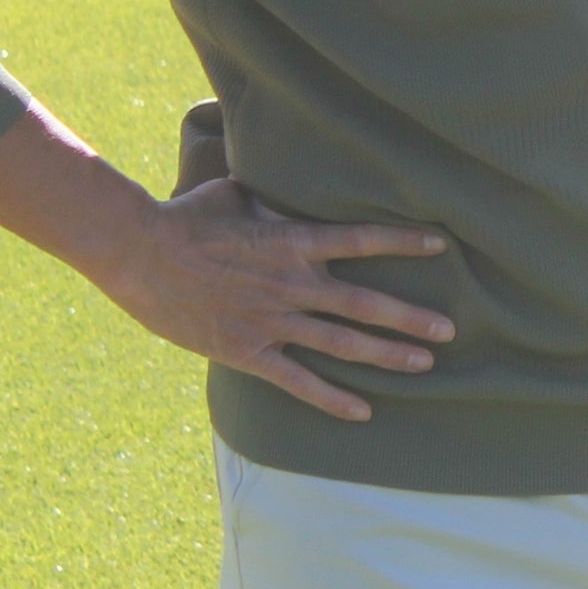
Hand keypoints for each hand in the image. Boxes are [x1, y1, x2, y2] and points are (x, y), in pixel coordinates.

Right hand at [107, 178, 453, 423]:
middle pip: (366, 304)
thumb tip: (290, 177)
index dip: (404, 243)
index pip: (362, 240)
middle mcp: (292, 283)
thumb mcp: (236, 192)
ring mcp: (271, 319)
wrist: (136, 252)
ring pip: (342, 343)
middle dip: (412, 318)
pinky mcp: (247, 350)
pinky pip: (297, 380)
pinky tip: (363, 411)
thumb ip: (272, 194)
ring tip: (425, 363)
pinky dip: (332, 398)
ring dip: (388, 355)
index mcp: (292, 241)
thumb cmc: (185, 217)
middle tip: (451, 329)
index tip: (441, 246)